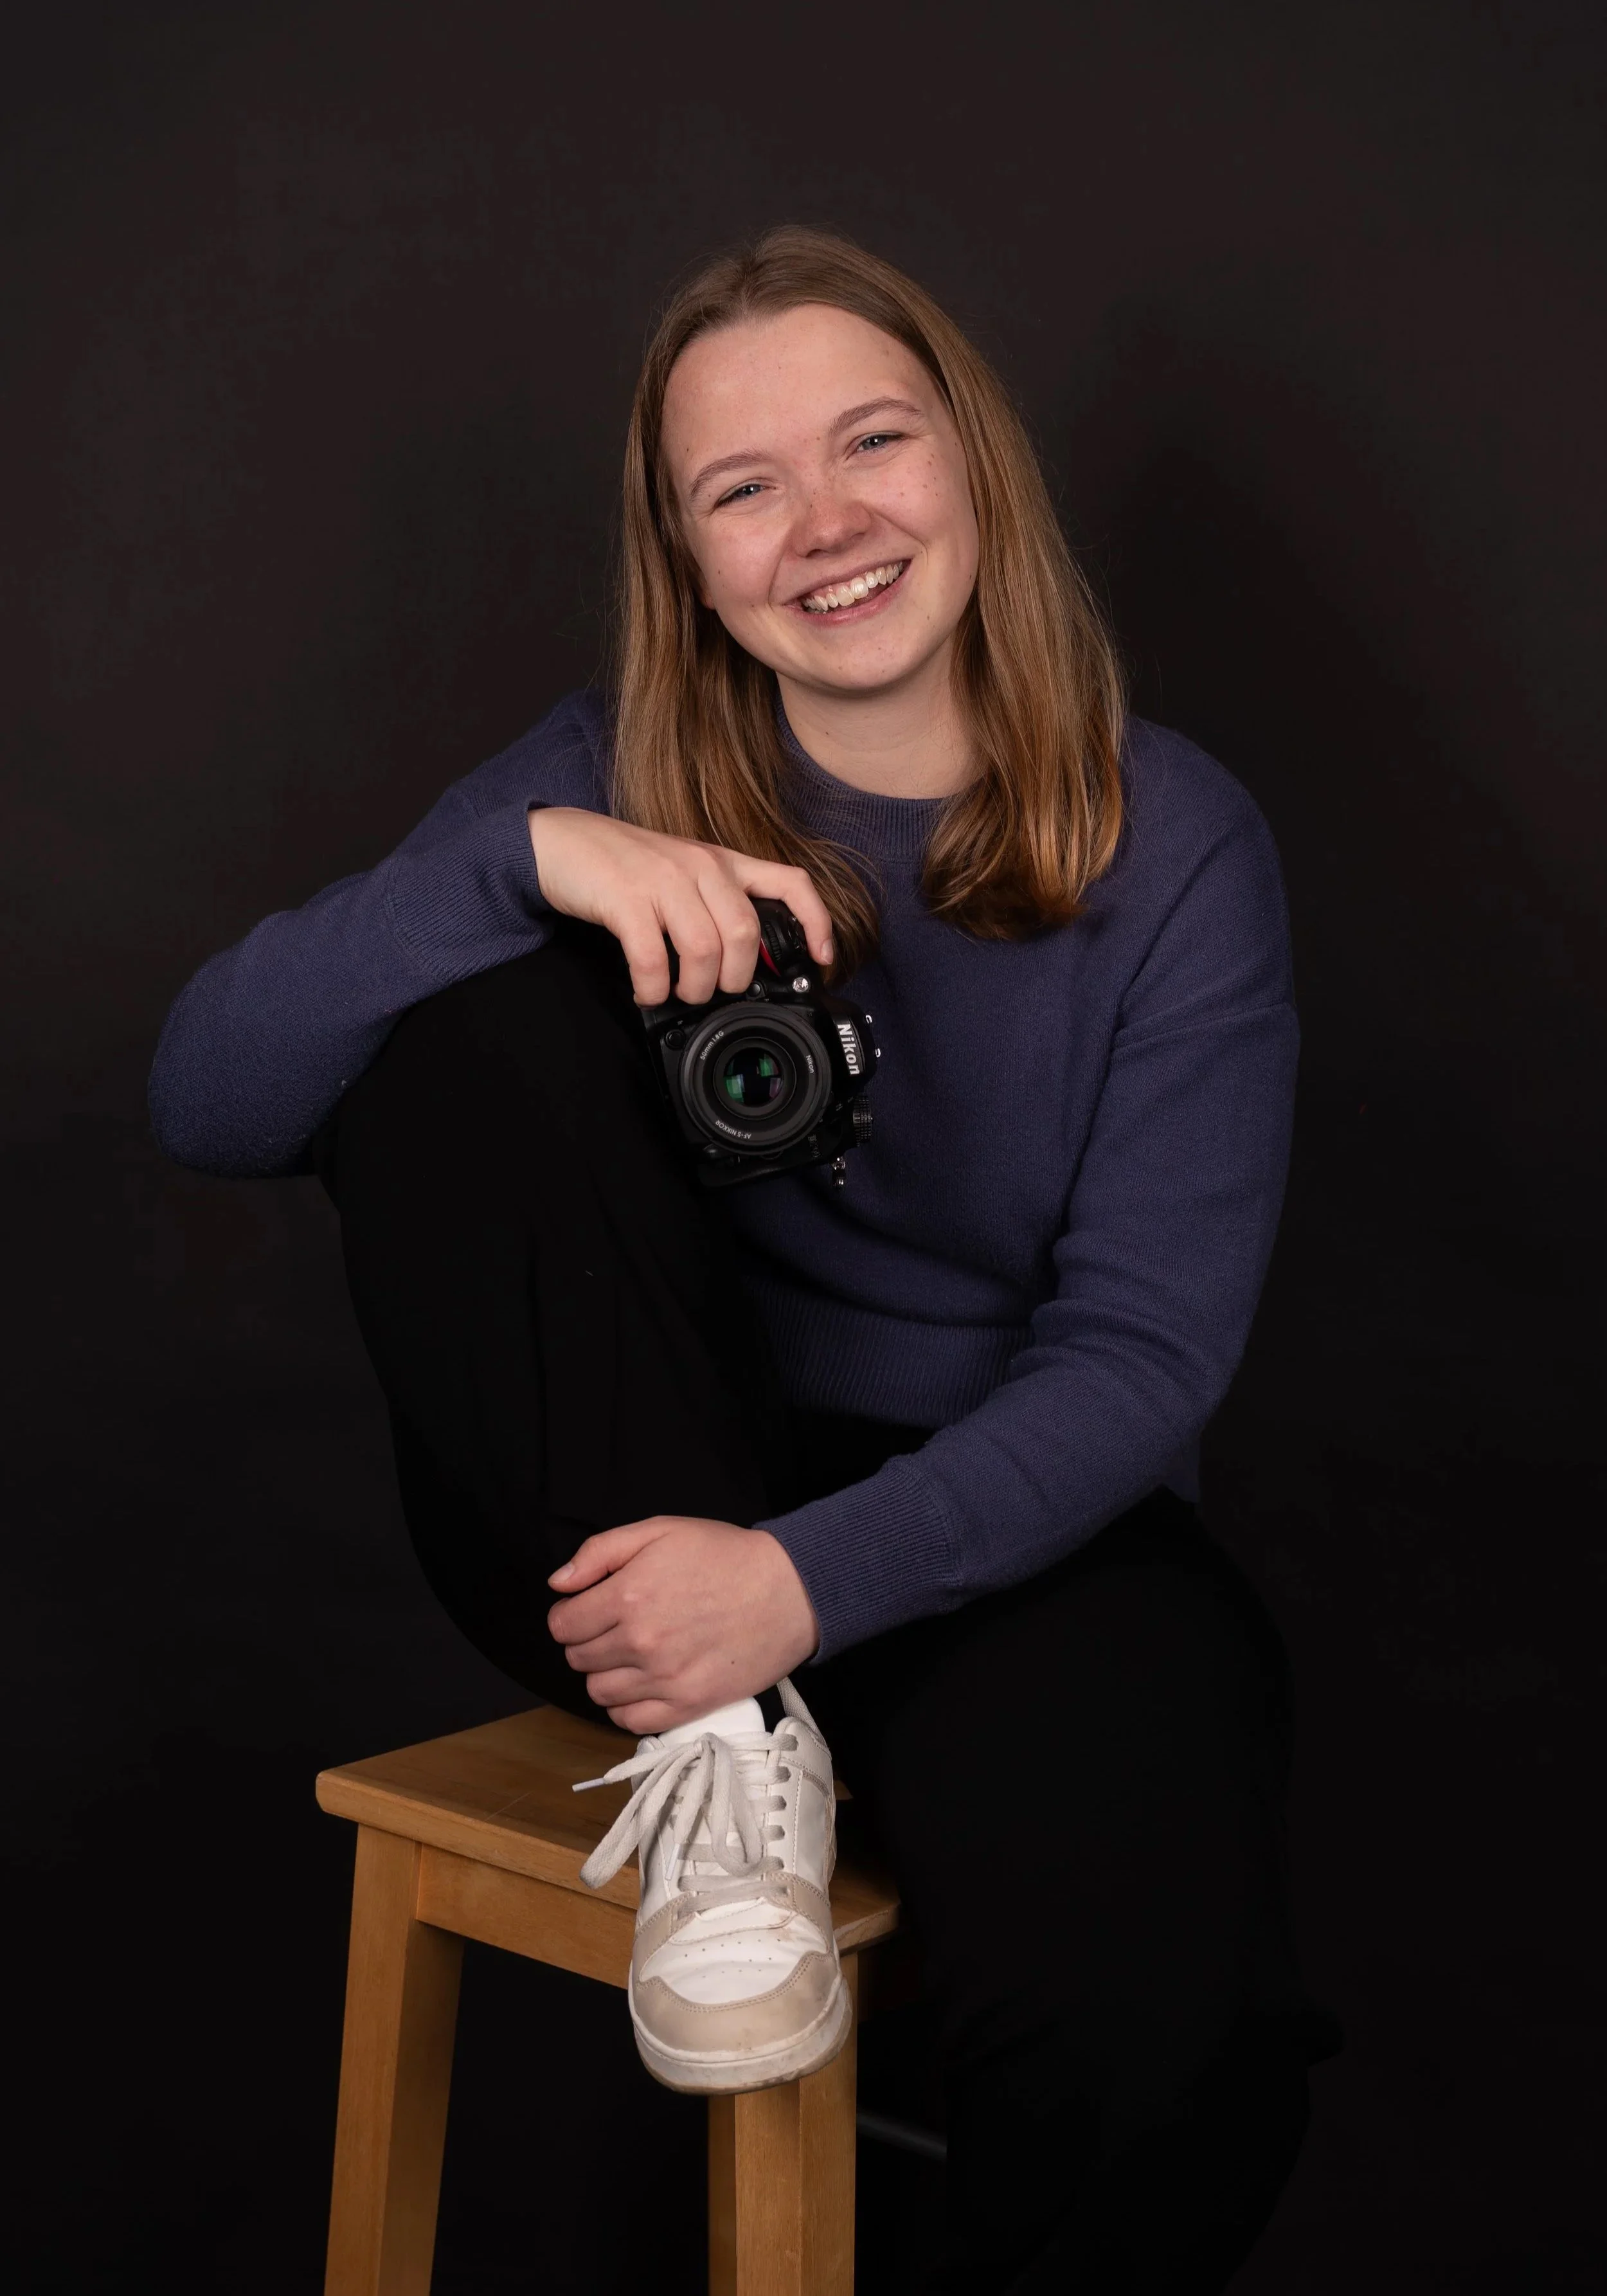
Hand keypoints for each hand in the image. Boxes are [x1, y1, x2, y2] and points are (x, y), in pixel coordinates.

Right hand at [526, 808, 833, 1005]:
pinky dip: (652, 988)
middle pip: (746, 933)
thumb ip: (716, 905)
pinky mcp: (625, 898)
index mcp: (723, 862)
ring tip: (676, 993)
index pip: (791, 883)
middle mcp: (701, 866)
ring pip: (704, 950)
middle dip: (735, 978)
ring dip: (693, 988)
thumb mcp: (683, 875)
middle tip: (713, 991)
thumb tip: (745, 961)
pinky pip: (652, 958)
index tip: (822, 960)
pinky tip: (646, 991)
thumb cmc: (623, 866)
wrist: (559, 841)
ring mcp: (663, 880)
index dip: (816, 923)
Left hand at [546, 1516, 820, 1733]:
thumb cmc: (725, 1556)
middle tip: (614, 1627)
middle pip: (578, 1659)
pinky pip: (631, 1721)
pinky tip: (641, 1685)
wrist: (789, 1590)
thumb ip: (600, 1552)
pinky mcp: (688, 1705)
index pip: (563, 1625)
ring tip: (630, 1655)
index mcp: (628, 1596)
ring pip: (599, 1692)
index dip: (570, 1615)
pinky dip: (625, 1707)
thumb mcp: (660, 1530)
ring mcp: (664, 1679)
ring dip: (605, 1674)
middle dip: (587, 1641)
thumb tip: (558, 1583)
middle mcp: (640, 1642)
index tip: (588, 1609)